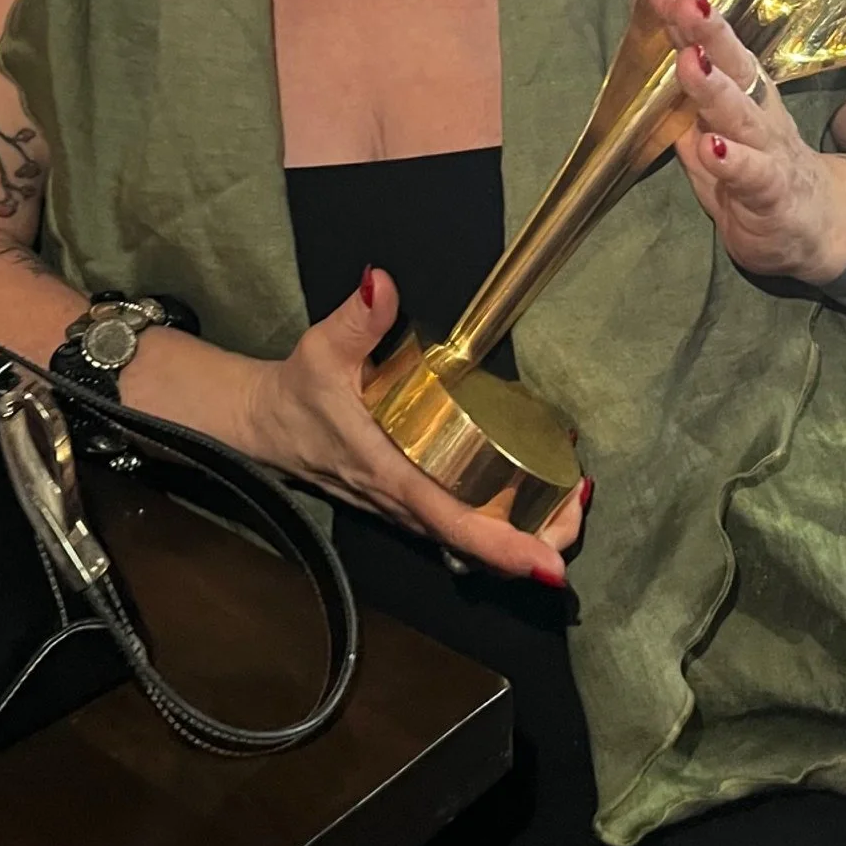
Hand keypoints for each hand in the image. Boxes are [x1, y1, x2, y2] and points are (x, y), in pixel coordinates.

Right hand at [240, 276, 583, 582]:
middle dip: (535, 540)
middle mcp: (404, 505)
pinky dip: (502, 525)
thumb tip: (381, 284)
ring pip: (472, 542)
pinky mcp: (410, 505)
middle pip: (476, 544)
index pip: (452, 522)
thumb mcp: (322, 350)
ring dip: (524, 535)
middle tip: (580, 507)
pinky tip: (535, 499)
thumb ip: (357, 318)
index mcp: (390, 475)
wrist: (265, 427)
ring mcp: (407, 511)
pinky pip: (461, 528)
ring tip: (571, 503)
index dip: (503, 546)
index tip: (548, 562)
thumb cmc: (298, 392)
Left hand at [646, 0, 839, 285]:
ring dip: (713, 86)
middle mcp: (756, 114)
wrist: (823, 228)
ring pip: (740, 115)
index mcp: (741, 95)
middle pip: (732, 66)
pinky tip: (710, 147)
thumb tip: (646, 69)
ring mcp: (768, 152)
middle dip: (705, 29)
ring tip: (689, 59)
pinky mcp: (774, 193)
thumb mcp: (713, 139)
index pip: (711, 49)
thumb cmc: (759, 177)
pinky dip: (731, 161)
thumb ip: (682, 109)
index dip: (685, 17)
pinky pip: (752, 175)